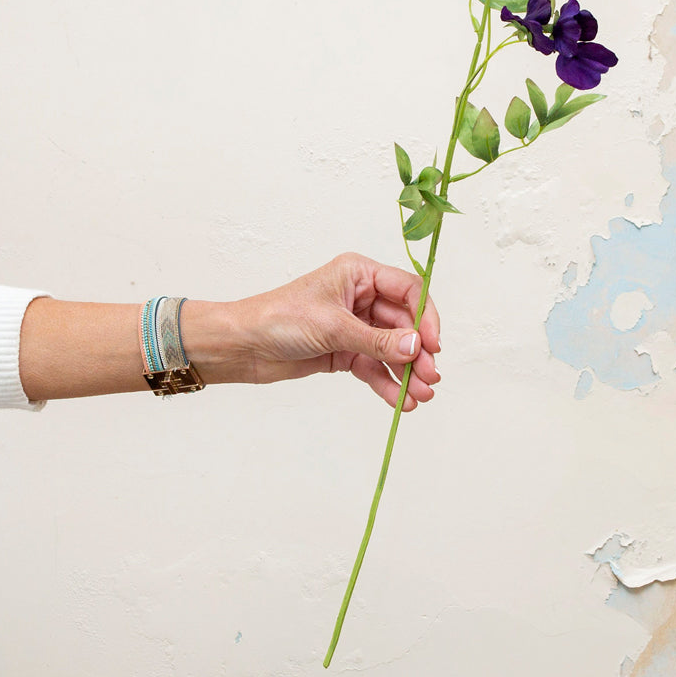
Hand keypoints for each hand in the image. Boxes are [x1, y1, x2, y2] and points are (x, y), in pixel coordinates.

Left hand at [191, 253, 440, 410]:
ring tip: (421, 397)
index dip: (425, 317)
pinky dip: (387, 384)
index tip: (433, 345)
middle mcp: (361, 297)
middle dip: (419, 352)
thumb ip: (377, 340)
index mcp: (359, 274)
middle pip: (404, 324)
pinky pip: (375, 367)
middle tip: (431, 378)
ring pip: (392, 349)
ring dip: (407, 373)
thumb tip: (415, 348)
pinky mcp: (345, 352)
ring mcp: (354, 326)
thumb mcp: (332, 327)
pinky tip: (399, 402)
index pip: (408, 290)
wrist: (242, 346)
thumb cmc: (279, 318)